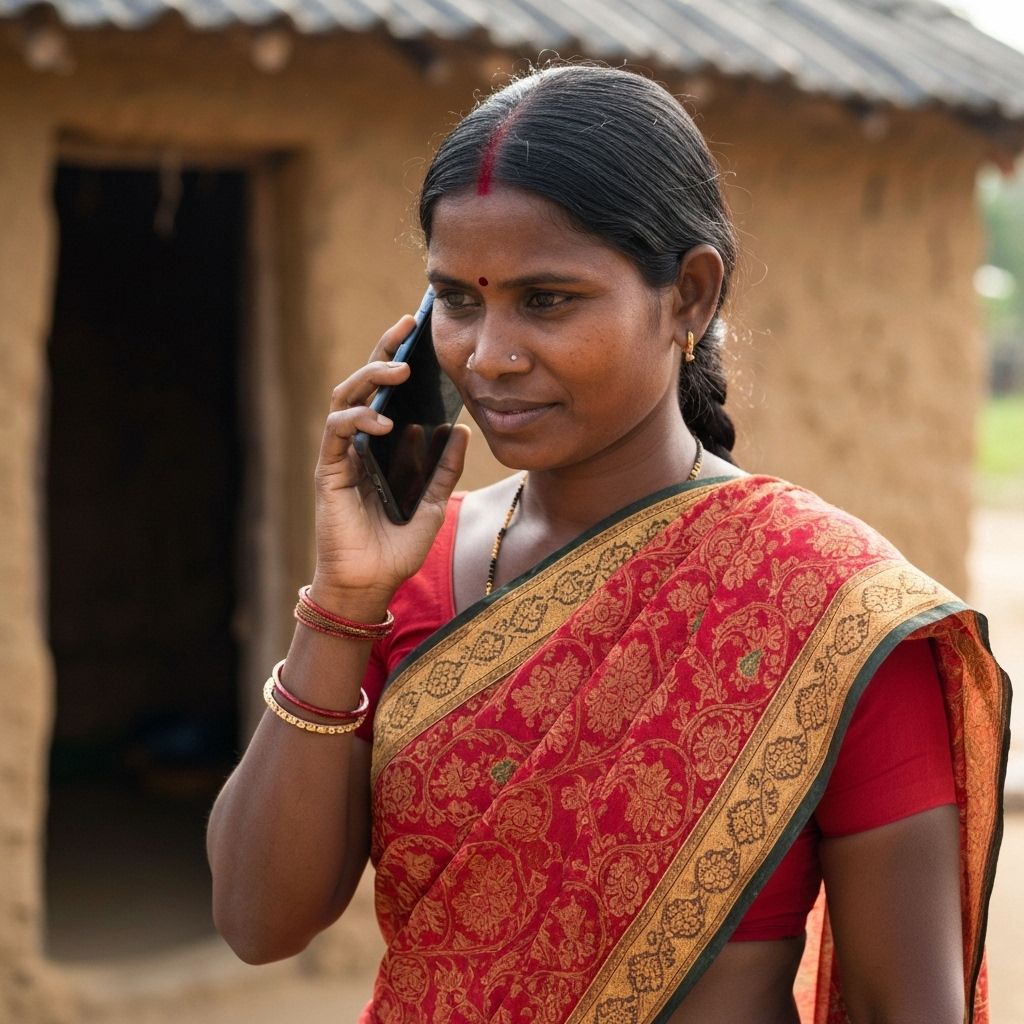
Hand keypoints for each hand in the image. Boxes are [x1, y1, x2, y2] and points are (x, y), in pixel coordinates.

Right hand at [311, 314, 469, 611]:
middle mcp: (358, 443)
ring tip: (401, 368)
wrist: (371, 584)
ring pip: (346, 398)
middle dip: (383, 350)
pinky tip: (383, 420)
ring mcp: (340, 454)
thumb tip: (461, 429)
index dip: (397, 356)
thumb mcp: (433, 503)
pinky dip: (358, 420)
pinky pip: (336, 432)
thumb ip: (444, 468)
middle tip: (407, 327)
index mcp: (381, 445)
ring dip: (371, 377)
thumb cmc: (397, 546)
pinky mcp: (328, 470)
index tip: (418, 326)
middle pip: (363, 383)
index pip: (386, 391)